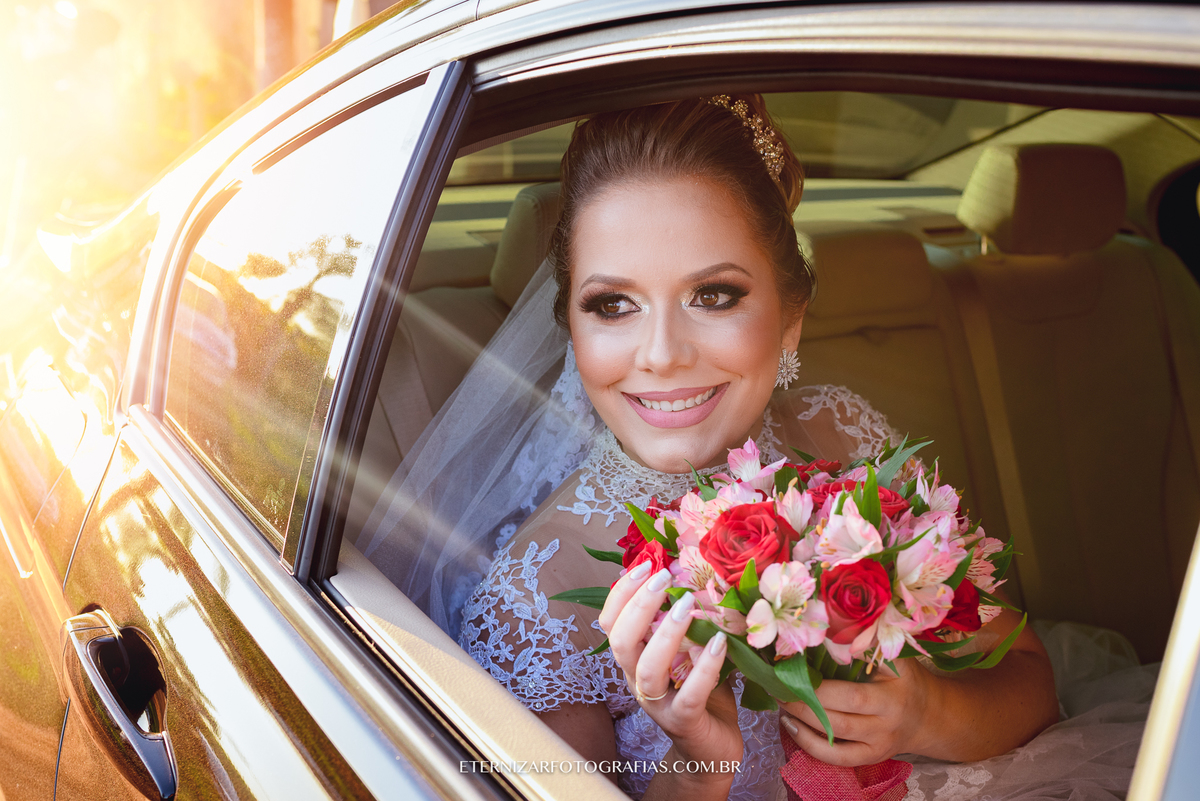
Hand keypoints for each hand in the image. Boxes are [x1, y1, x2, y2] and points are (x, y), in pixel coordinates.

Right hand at [598, 562, 743, 770]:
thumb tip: (698, 573)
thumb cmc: (701, 694)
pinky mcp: (685, 722)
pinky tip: (719, 643)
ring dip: (665, 634)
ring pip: (647, 668)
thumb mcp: (690, 651)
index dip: (621, 593)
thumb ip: (687, 621)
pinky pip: (690, 694)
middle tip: (664, 577)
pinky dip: (704, 667)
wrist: (712, 752)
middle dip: (638, 605)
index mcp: (634, 660)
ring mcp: (659, 704)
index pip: (610, 623)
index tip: (645, 565)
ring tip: (686, 605)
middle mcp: (638, 681)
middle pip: (620, 642)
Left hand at [779, 658, 932, 765]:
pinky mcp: (870, 757)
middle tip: (778, 679)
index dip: (825, 672)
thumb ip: (868, 643)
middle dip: (805, 695)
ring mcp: (879, 741)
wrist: (928, 716)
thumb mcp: (896, 657)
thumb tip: (829, 623)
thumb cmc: (905, 679)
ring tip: (779, 698)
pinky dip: (809, 744)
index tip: (797, 656)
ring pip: (835, 732)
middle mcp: (887, 717)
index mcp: (894, 688)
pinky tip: (790, 725)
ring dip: (801, 716)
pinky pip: (837, 757)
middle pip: (841, 708)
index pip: (857, 682)